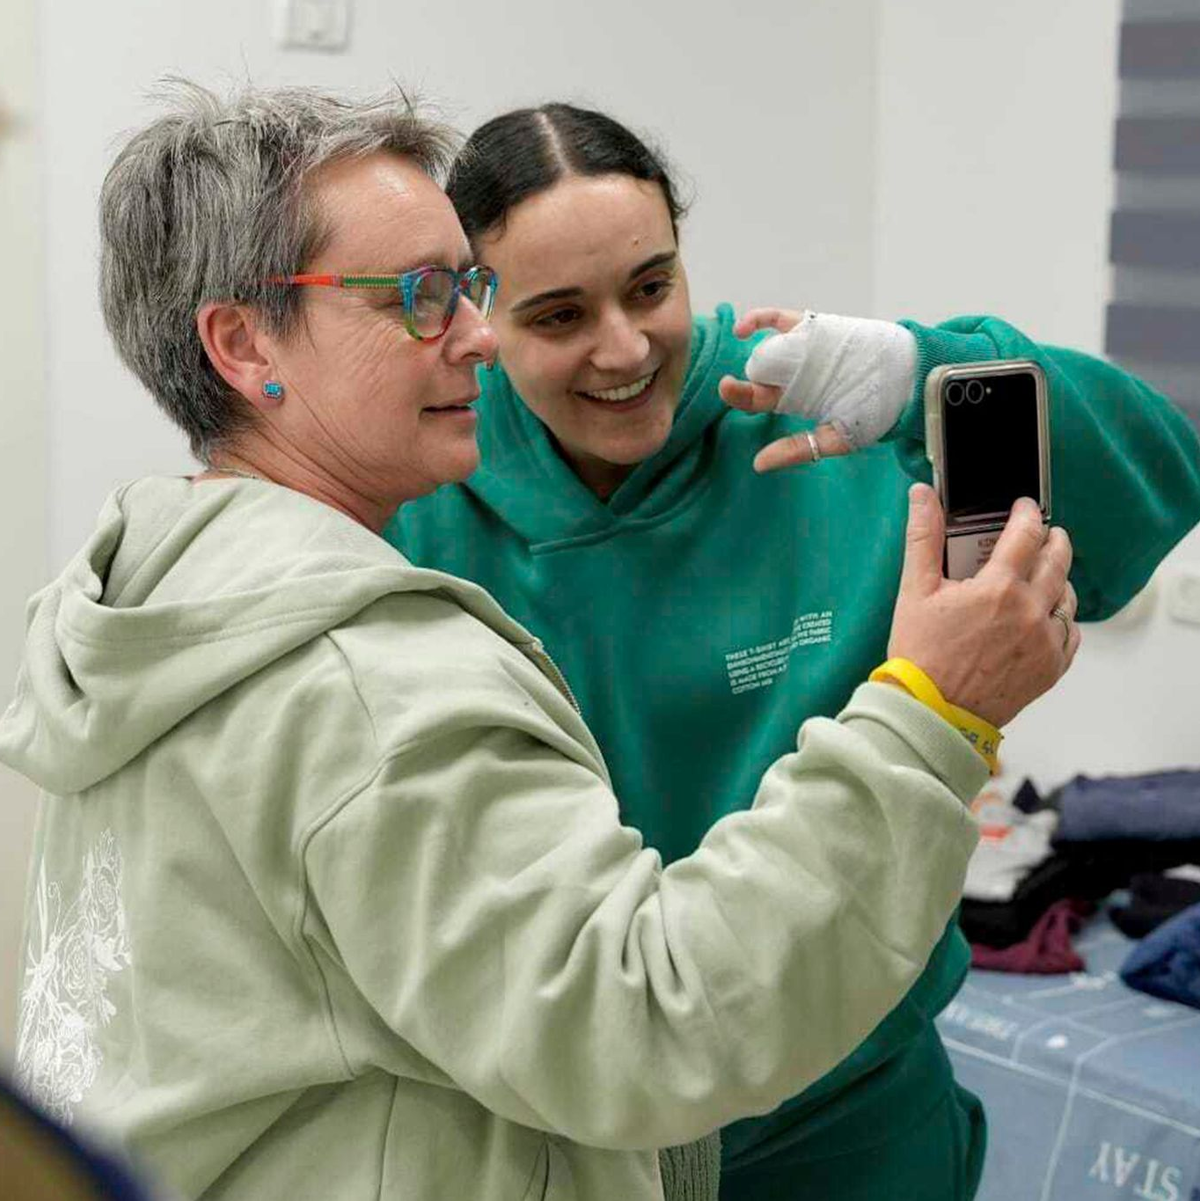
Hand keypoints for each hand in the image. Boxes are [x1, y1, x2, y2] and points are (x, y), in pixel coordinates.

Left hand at [718, 307, 916, 472]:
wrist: (909, 377)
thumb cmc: (877, 411)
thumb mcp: (838, 438)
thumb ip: (799, 450)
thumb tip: (758, 465)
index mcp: (796, 399)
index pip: (758, 399)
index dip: (740, 396)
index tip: (728, 392)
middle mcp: (793, 373)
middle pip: (757, 374)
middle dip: (740, 381)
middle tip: (728, 385)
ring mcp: (802, 348)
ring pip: (766, 347)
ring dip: (751, 352)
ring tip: (745, 358)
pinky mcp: (813, 327)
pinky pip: (779, 320)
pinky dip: (758, 320)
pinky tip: (742, 328)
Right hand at [887, 484, 1080, 727]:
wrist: (933, 712)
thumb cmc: (921, 656)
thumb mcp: (914, 591)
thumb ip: (923, 537)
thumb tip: (923, 496)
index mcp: (998, 588)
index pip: (1027, 533)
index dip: (1027, 514)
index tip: (1024, 508)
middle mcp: (1030, 612)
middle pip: (1058, 559)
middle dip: (1052, 539)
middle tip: (1043, 534)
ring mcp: (1045, 641)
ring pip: (1068, 595)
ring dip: (1058, 578)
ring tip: (1041, 575)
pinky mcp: (1051, 668)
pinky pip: (1071, 633)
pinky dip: (1061, 618)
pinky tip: (1043, 616)